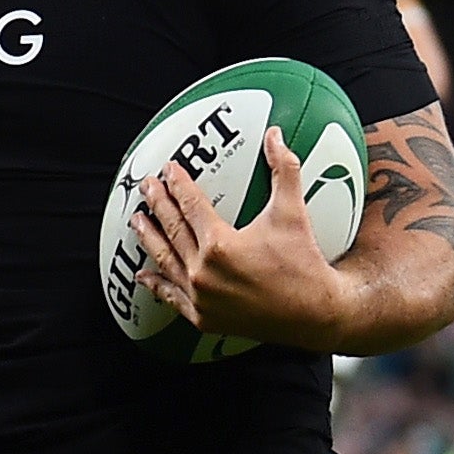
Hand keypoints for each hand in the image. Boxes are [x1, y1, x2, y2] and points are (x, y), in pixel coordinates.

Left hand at [126, 128, 347, 349]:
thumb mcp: (293, 213)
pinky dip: (156, 284)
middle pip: (172, 229)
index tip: (169, 170)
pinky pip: (172, 298)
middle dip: (157, 204)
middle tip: (147, 187)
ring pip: (165, 261)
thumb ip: (283, 170)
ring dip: (149, 238)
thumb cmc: (304, 265)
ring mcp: (201, 297)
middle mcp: (203, 272)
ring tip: (138, 221)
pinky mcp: (204, 317)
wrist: (315, 314)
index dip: (178, 184)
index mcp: (220, 245)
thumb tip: (275, 137)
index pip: (190, 205)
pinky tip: (144, 274)